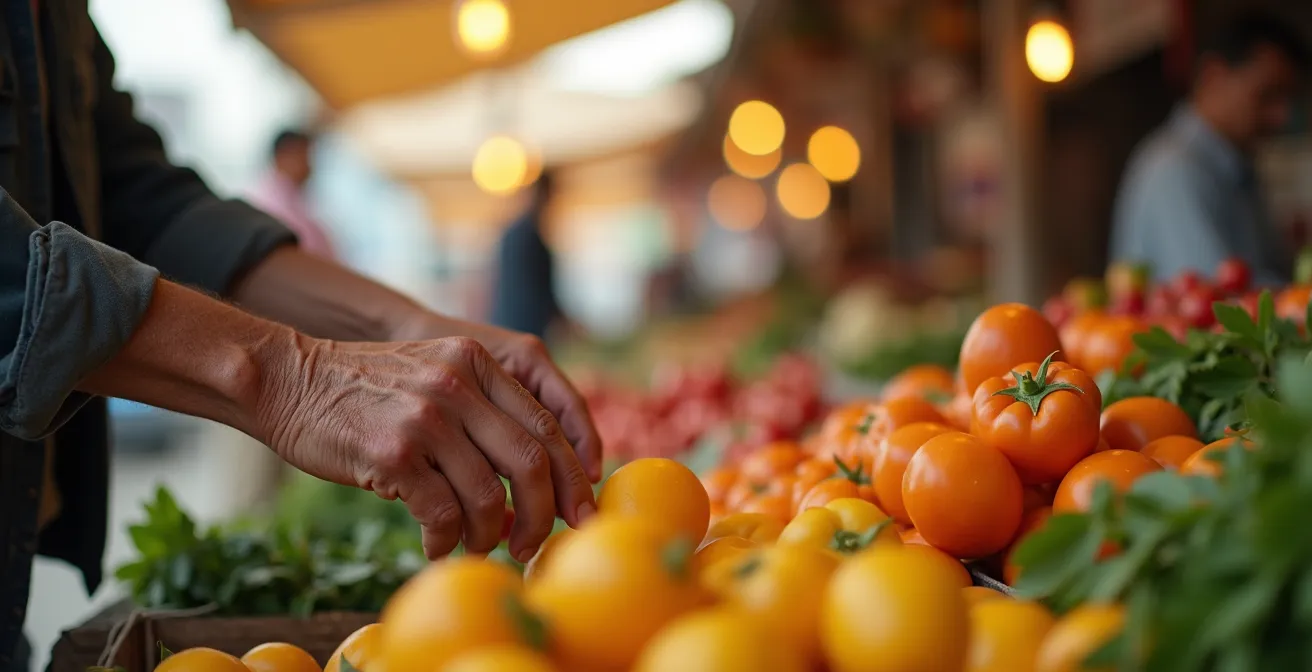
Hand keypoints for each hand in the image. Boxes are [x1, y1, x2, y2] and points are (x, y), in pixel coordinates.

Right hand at [254, 335, 596, 561]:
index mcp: (478, 362)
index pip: (549, 423)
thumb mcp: (434, 372)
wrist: (287, 378)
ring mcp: (427, 417)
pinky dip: (447, 541)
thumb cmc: (365, 389)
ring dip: (489, 535)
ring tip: (478, 546)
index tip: (580, 511)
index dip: (573, 475)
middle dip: (543, 514)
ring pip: (489, 496)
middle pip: (533, 462)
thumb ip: (482, 406)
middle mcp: (459, 384)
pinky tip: (436, 546)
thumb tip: (536, 478)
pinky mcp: (394, 453)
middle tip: (534, 545)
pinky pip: (443, 514)